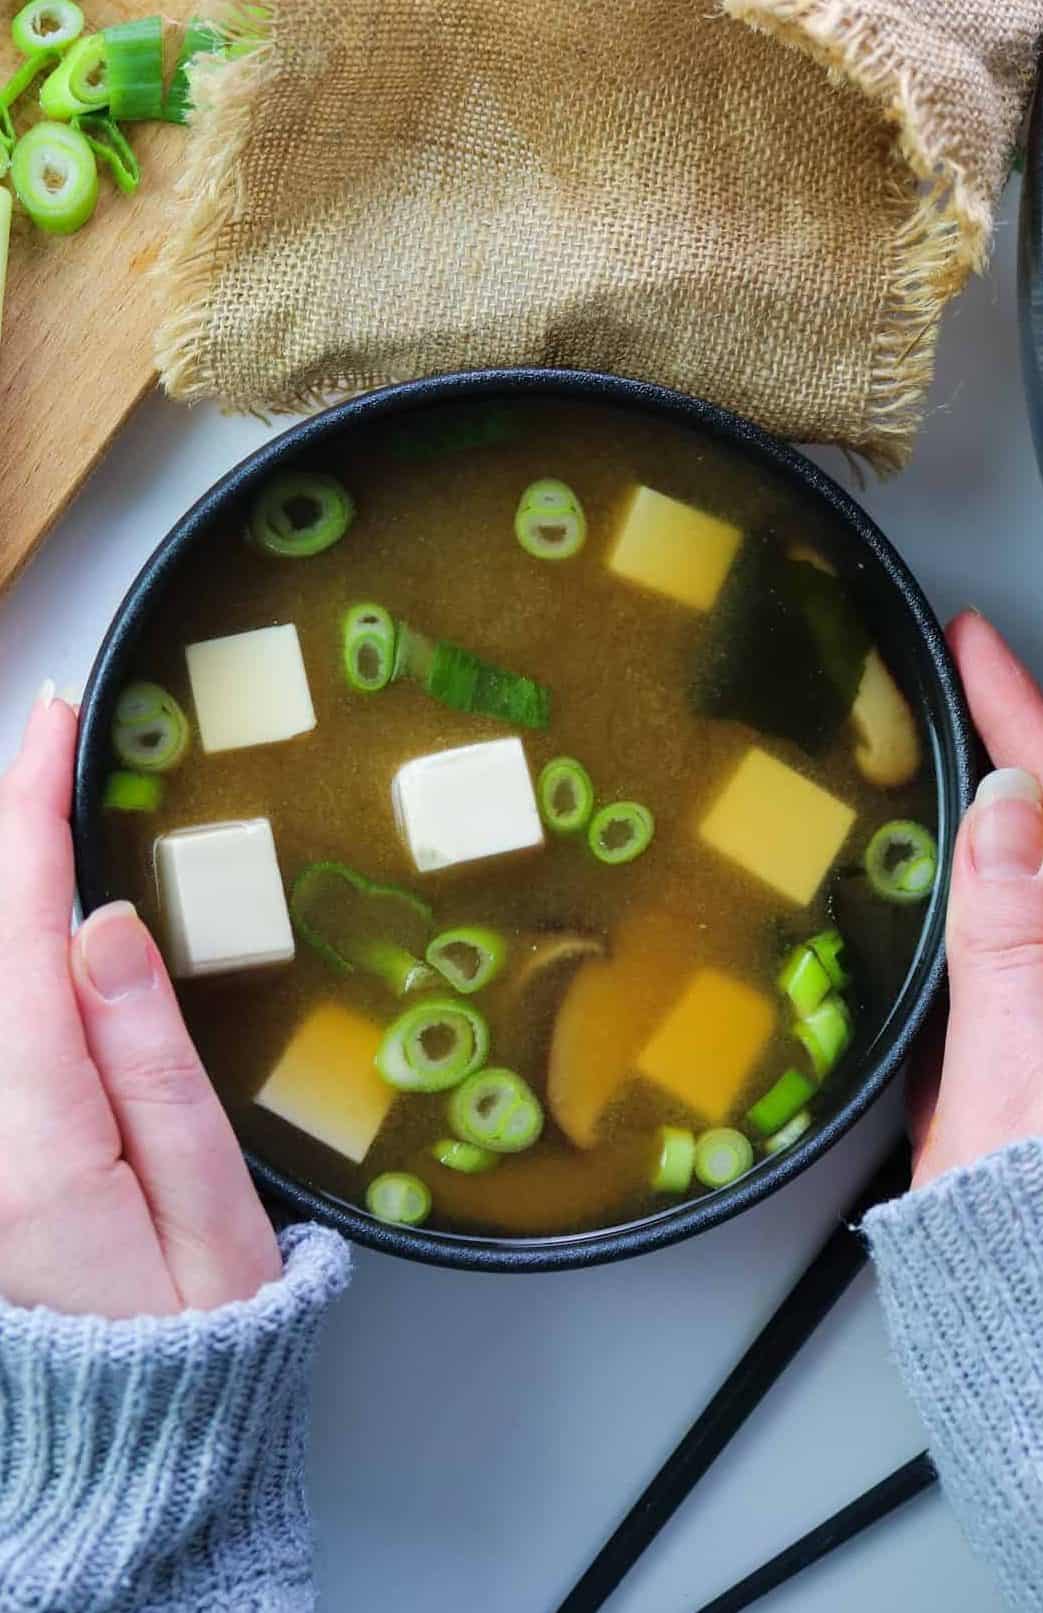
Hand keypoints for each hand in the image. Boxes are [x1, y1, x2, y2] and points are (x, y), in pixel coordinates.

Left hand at [0, 686, 280, 1316]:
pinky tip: (26, 927)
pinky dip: (2, 957)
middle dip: (3, 828)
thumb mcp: (208, 1202)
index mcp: (31, 1135)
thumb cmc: (194, 1323)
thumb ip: (148, 1062)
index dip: (29, 813)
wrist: (133, 1431)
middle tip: (41, 736)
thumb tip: (101, 926)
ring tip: (32, 803)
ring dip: (1, 890)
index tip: (50, 724)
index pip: (17, 930)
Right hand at [911, 612, 1042, 1187]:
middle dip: (1010, 746)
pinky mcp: (1010, 1040)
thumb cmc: (1030, 1221)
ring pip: (1006, 877)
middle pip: (1038, 830)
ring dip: (975, 810)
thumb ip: (1016, 941)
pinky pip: (978, 938)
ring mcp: (1034, 1001)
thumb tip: (1012, 811)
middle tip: (960, 678)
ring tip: (932, 744)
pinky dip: (946, 889)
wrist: (1023, 1311)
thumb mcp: (1020, 1067)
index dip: (1021, 713)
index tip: (973, 645)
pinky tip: (913, 865)